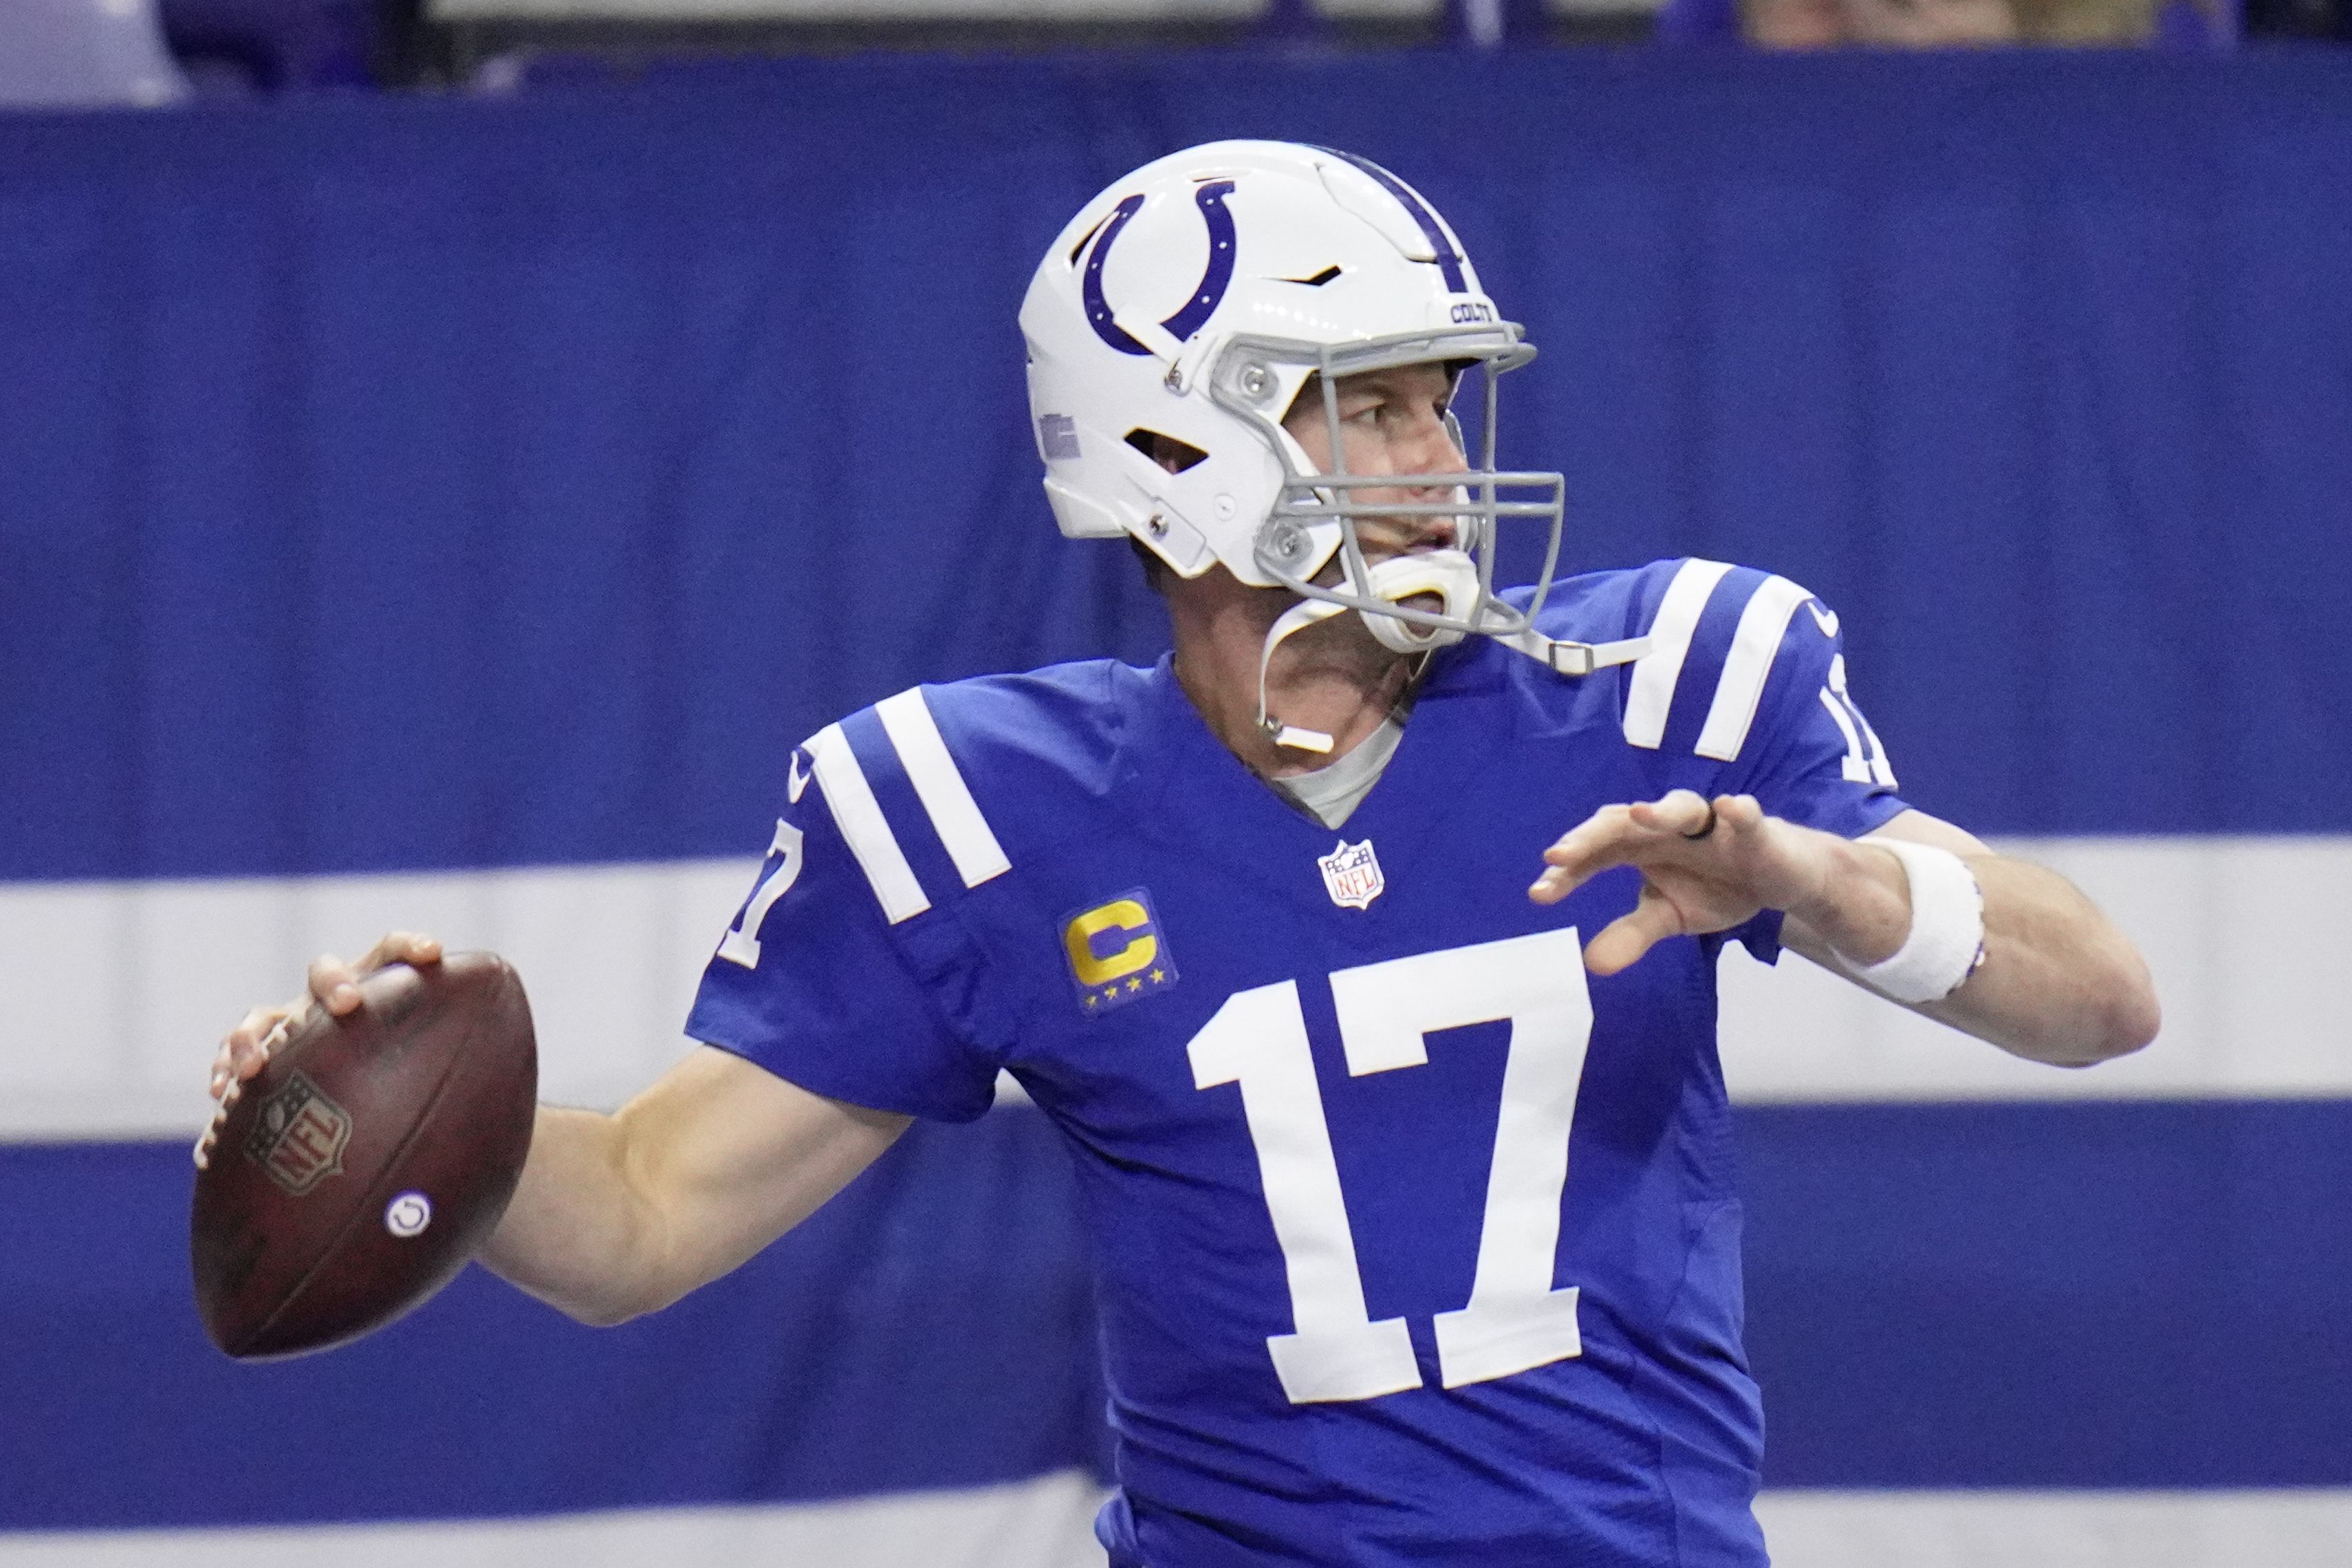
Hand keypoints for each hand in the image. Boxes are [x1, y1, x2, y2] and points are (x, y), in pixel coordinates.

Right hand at [206, 930, 444, 1104]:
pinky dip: (225, 1071)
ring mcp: (289, 1024)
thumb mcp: (437, 1081)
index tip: (434, 954)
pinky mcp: (259, 1055)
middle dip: (335, 984)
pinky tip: (222, 1097)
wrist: (369, 1106)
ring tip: (250, 1067)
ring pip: (262, 1015)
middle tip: (348, 1005)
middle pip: (326, 972)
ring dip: (253, 1035)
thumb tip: (506, 1131)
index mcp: (378, 989)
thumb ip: (455, 1082)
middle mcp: (330, 999)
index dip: (411, 946)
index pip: (394, 951)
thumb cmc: (411, 1086)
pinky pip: (232, 1057)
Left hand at [1529, 791, 1886, 976]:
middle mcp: (1667, 827)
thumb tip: (1590, 964)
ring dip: (1660, 811)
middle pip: (1622, 822)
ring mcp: (1710, 824)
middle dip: (1591, 837)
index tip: (1539, 893)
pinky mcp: (1753, 828)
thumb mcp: (1669, 915)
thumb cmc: (1716, 886)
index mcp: (1640, 846)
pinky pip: (1746, 815)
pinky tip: (1731, 808)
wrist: (1779, 879)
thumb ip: (1631, 934)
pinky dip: (1739, 811)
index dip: (1567, 872)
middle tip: (1558, 855)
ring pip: (1680, 807)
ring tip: (1638, 814)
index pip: (1595, 854)